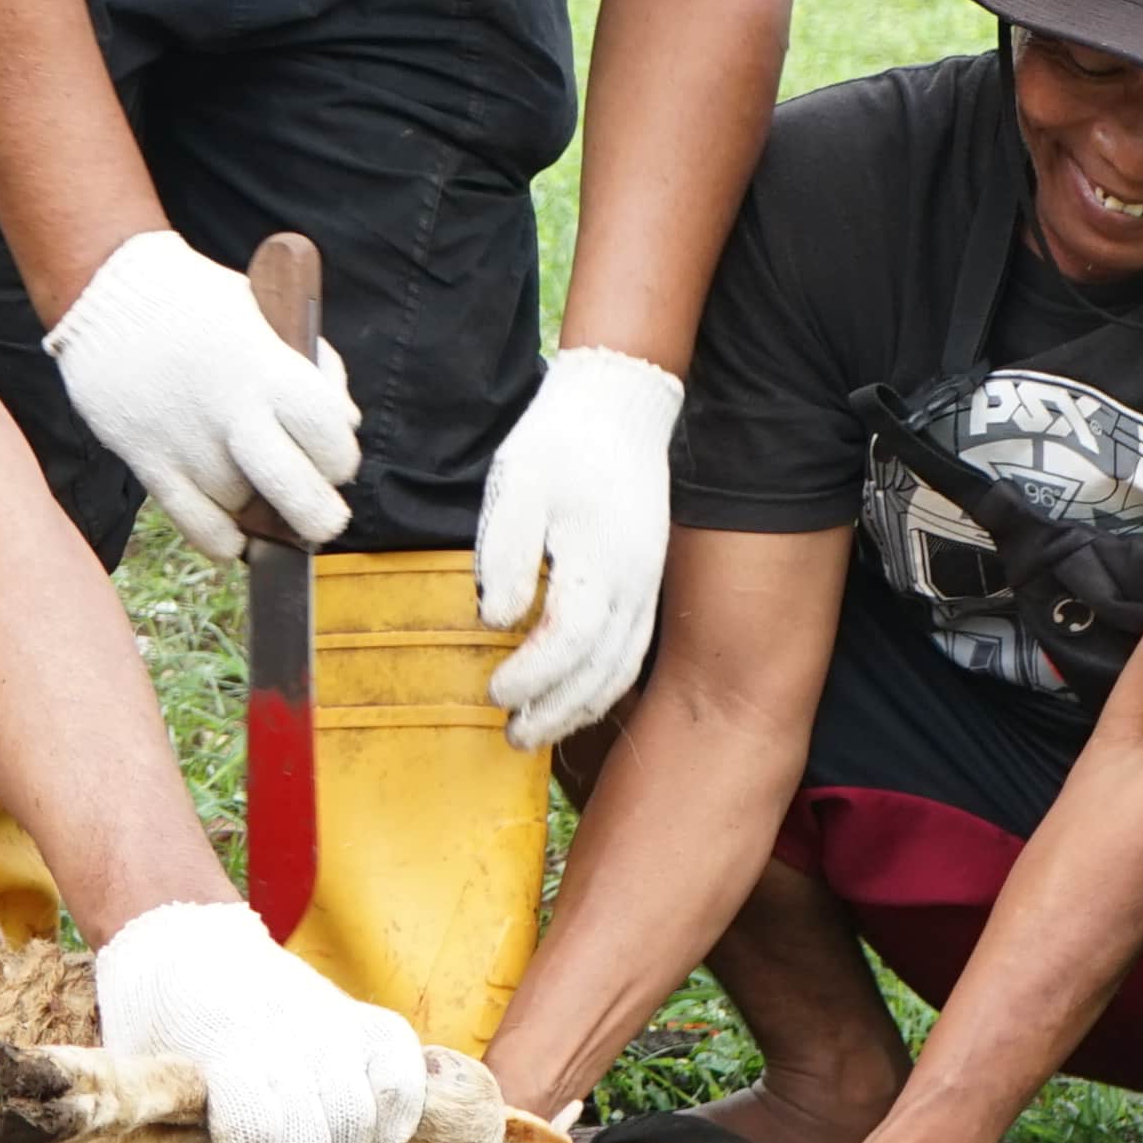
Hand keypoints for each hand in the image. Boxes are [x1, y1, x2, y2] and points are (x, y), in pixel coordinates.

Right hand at [45, 231, 360, 561]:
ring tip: (256, 489)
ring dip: (257, 511)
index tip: (335, 463)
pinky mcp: (146, 458)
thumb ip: (314, 367)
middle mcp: (232, 411)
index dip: (341, 460)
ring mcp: (187, 440)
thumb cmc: (201, 303)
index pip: (331, 439)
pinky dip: (220, 539)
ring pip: (242, 510)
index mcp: (269, 368)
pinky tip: (233, 534)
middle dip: (319, 515)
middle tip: (323, 518)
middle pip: (297, 493)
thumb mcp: (268, 314)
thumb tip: (347, 423)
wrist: (109, 288)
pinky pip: (194, 523)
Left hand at [89, 898, 431, 1142]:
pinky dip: (396, 1113)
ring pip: (359, 1124)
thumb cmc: (160, 1032)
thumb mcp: (154, 1094)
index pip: (254, 1141)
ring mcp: (331, 1027)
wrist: (184, 945)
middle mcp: (286, 1040)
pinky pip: (404, 1077)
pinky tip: (374, 1129)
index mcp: (226, 1057)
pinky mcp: (363, 1019)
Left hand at [476, 347, 679, 746]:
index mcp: (599, 557)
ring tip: (540, 731)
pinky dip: (605, 685)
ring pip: (622, 667)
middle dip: (555, 710)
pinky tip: (577, 697)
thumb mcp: (518, 482)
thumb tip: (496, 620)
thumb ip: (506, 551)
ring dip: (581, 708)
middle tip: (512, 736)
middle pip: (600, 670)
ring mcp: (647, 584)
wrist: (620, 406)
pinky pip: (633, 650)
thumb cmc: (561, 443)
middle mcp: (634, 582)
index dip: (533, 676)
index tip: (494, 692)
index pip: (569, 640)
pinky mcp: (648, 581)